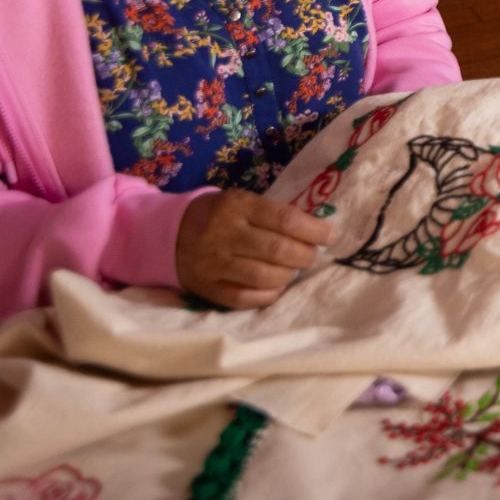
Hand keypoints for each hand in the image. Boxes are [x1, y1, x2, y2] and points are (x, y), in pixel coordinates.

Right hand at [176, 189, 335, 309]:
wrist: (169, 234)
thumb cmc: (218, 216)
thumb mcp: (242, 202)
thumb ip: (273, 214)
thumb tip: (317, 231)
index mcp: (237, 206)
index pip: (284, 218)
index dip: (313, 230)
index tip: (330, 236)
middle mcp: (224, 233)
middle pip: (276, 249)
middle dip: (304, 255)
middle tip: (311, 255)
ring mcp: (213, 263)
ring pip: (263, 275)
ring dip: (288, 275)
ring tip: (292, 270)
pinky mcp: (206, 287)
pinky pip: (243, 298)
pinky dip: (267, 295)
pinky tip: (275, 287)